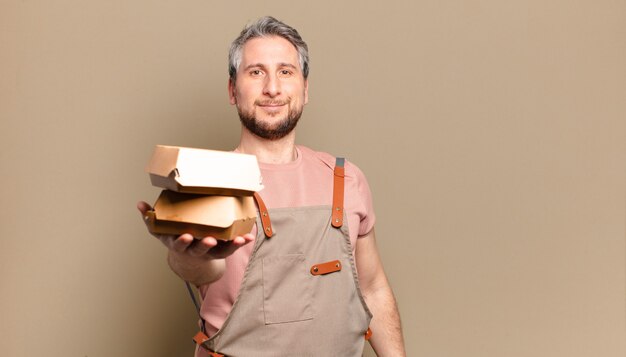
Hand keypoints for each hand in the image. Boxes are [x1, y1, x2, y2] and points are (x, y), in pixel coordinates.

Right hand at [136, 201, 254, 259]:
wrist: (188, 260)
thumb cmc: (174, 238)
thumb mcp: (159, 230)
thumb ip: (150, 218)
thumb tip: (140, 204)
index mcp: (178, 244)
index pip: (179, 244)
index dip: (182, 241)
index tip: (185, 236)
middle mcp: (193, 250)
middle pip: (199, 250)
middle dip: (204, 245)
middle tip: (210, 240)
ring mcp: (208, 252)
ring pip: (219, 251)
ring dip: (230, 246)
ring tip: (239, 239)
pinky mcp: (220, 251)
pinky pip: (231, 248)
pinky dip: (240, 243)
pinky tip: (249, 236)